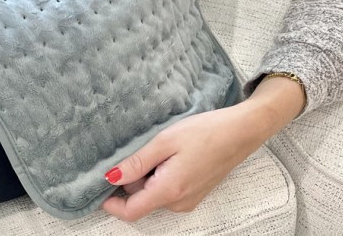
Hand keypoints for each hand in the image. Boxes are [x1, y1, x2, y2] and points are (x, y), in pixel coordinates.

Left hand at [102, 77, 304, 220]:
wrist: (242, 131)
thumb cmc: (205, 132)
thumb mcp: (165, 141)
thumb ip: (137, 163)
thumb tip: (111, 178)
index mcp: (169, 190)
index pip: (131, 212)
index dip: (111, 204)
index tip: (100, 185)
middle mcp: (179, 202)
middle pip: (141, 201)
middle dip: (131, 181)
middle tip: (137, 151)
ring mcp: (189, 200)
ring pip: (154, 195)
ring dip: (147, 177)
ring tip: (157, 150)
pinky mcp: (195, 193)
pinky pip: (167, 191)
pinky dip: (160, 176)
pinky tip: (170, 155)